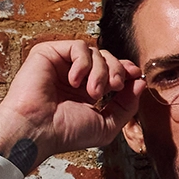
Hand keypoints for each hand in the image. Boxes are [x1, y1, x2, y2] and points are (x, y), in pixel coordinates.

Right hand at [0, 40, 145, 171]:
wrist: (37, 131)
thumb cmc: (66, 132)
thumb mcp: (107, 124)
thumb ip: (126, 106)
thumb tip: (140, 82)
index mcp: (87, 90)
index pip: (112, 70)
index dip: (126, 70)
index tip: (135, 76)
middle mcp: (74, 75)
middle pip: (108, 58)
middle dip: (117, 70)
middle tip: (114, 87)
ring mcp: (61, 64)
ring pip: (95, 52)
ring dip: (101, 71)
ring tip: (92, 92)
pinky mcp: (48, 53)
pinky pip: (78, 46)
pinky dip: (83, 63)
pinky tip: (75, 81)